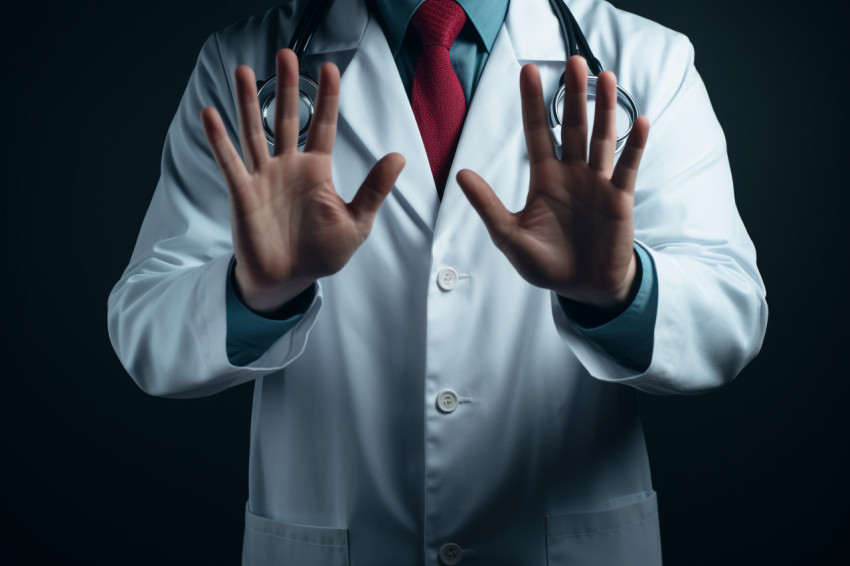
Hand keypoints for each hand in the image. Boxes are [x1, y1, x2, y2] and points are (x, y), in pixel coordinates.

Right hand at [201, 49, 404, 313]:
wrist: (289, 281)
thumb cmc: (322, 253)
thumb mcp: (356, 223)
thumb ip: (374, 189)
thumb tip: (398, 156)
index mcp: (318, 171)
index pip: (323, 126)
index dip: (326, 97)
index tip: (330, 68)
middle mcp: (289, 166)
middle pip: (287, 118)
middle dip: (287, 87)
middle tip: (286, 54)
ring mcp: (264, 177)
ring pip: (255, 132)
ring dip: (248, 102)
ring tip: (242, 71)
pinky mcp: (243, 193)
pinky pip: (230, 163)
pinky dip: (219, 140)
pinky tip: (210, 115)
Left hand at [456, 56, 649, 312]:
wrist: (583, 288)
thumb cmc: (547, 264)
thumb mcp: (510, 237)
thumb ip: (488, 206)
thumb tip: (461, 175)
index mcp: (544, 178)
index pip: (537, 132)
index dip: (533, 102)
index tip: (527, 70)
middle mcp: (572, 173)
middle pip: (573, 125)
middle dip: (573, 94)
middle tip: (574, 61)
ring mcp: (597, 183)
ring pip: (601, 137)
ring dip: (605, 108)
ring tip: (606, 76)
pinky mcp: (619, 198)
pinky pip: (627, 167)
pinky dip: (634, 145)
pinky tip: (639, 120)